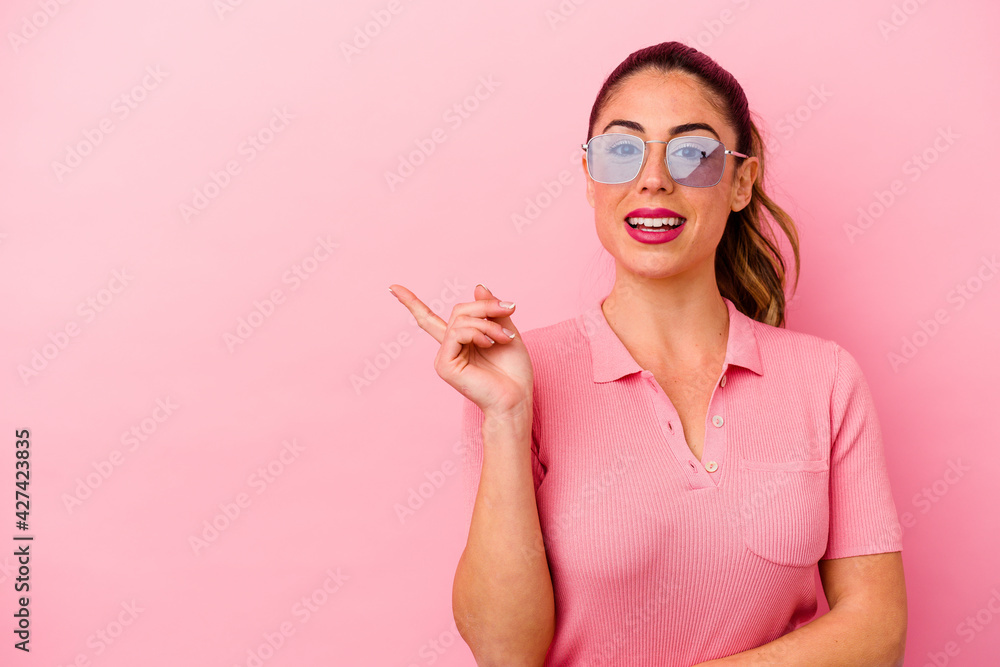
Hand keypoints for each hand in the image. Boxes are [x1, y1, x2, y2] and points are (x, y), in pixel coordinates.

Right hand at [389, 283, 533, 417]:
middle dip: (485, 307)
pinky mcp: (445, 365)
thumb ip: (492, 311)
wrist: (515, 400)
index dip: (411, 303)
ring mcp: (444, 358)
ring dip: (487, 324)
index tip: (392, 288)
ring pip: (460, 321)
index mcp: (459, 343)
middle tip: (510, 309)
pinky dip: (477, 333)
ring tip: (505, 337)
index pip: (429, 320)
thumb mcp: (507, 331)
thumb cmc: (514, 372)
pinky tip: (489, 344)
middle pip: (458, 311)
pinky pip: (457, 333)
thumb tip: (477, 286)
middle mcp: (448, 349)